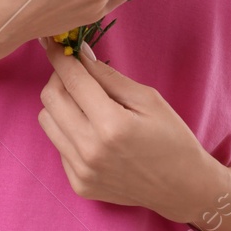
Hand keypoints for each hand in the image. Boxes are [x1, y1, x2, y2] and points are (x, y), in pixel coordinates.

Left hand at [36, 36, 226, 222]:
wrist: (183, 188)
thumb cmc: (172, 138)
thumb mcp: (148, 99)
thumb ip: (108, 76)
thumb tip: (79, 53)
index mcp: (112, 125)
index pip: (72, 80)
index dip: (60, 57)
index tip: (52, 42)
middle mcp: (91, 150)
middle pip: (50, 98)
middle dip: (58, 78)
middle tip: (76, 74)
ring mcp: (82, 171)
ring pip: (47, 121)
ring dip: (60, 105)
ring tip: (86, 105)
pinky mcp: (79, 184)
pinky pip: (58, 145)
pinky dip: (69, 132)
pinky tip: (93, 133)